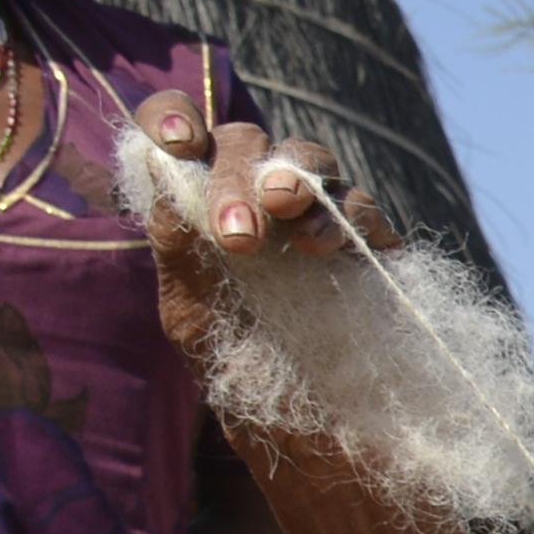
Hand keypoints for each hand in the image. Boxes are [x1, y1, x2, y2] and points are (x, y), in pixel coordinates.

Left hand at [129, 91, 400, 360]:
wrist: (301, 417)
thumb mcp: (192, 317)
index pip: (178, 131)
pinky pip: (360, 206)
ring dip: (296, 181)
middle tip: (238, 236)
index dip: (173, 117)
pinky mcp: (365, 239)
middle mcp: (253, 191)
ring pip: (308, 157)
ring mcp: (311, 210)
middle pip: (245, 141)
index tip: (177, 143)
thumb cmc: (234, 363)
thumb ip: (177, 257)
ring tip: (291, 222)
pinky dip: (348, 217)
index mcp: (198, 198)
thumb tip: (168, 191)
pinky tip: (331, 248)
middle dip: (237, 179)